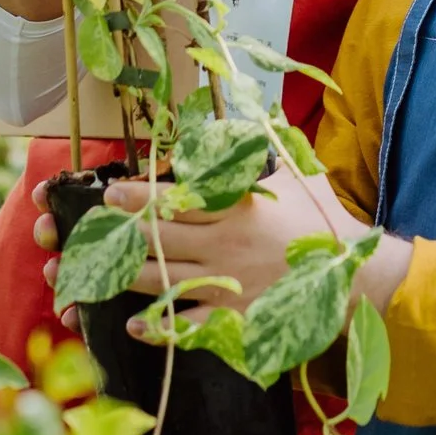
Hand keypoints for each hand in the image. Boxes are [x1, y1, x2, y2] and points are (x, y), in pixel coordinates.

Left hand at [32, 169, 410, 337]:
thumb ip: (256, 147)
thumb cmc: (320, 220)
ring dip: (120, 279)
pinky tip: (131, 325)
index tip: (109, 193)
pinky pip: (192, 326)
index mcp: (236, 209)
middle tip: (77, 230)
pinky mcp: (238, 319)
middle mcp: (226, 247)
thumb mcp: (291, 174)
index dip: (138, 198)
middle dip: (114, 235)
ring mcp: (229, 286)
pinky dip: (161, 328)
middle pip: (158, 240)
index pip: (178, 201)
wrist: (358, 276)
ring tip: (78, 279)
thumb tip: (242, 106)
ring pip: (163, 281)